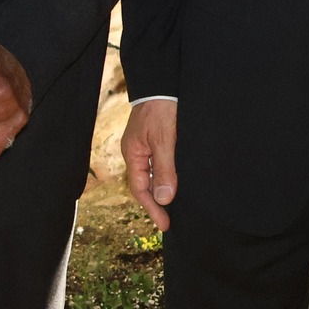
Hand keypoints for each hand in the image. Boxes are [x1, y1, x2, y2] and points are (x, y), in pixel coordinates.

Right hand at [122, 99, 179, 230]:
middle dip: (156, 203)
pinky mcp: (156, 139)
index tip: (165, 225)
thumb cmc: (161, 110)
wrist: (162, 83)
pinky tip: (175, 183)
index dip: (153, 208)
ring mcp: (145, 146)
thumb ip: (164, 170)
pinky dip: (166, 177)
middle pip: (144, 184)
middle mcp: (136, 152)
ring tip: (174, 207)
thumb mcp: (164, 141)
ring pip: (152, 175)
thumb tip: (163, 198)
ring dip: (162, 190)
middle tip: (169, 221)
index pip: (140, 189)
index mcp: (133, 154)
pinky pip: (158, 164)